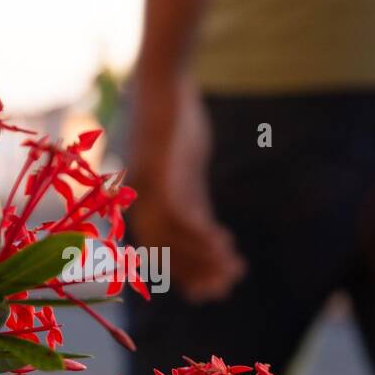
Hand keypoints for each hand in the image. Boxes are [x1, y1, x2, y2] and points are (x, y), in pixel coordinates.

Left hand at [126, 70, 245, 302]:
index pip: (162, 248)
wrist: (164, 81)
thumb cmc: (175, 123)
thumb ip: (193, 200)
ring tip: (232, 270)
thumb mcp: (186, 169)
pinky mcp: (161, 171)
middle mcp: (141, 198)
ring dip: (203, 259)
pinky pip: (180, 215)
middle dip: (195, 273)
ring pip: (173, 238)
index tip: (209, 292)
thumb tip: (207, 231)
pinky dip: (201, 234)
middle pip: (165, 250)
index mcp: (145, 200)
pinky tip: (225, 244)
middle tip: (224, 290)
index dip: (185, 273)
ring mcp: (149, 186)